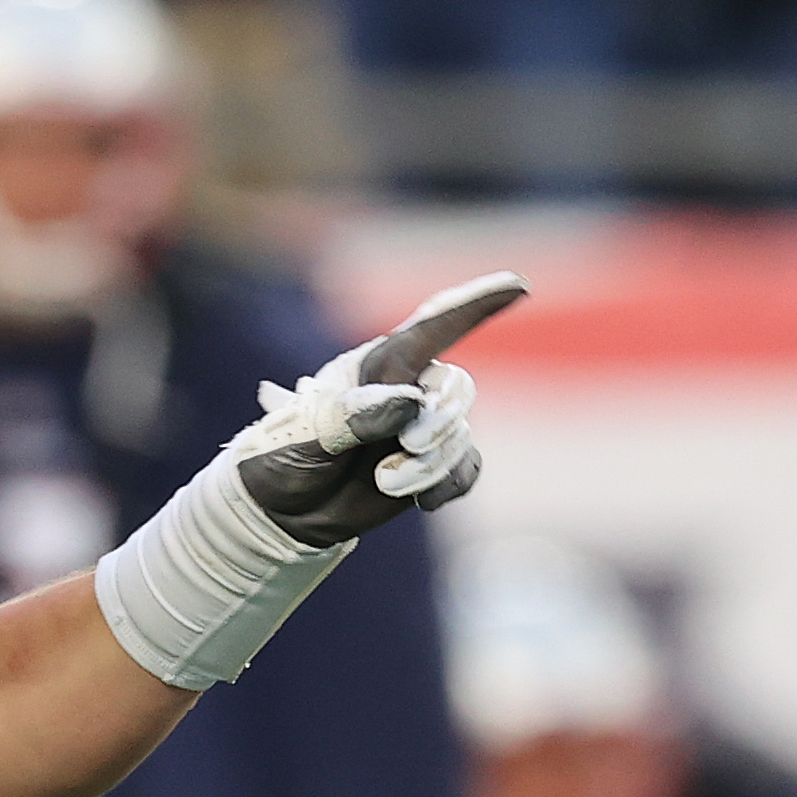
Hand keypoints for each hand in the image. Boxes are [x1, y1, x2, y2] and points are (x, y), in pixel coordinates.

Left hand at [233, 276, 514, 541]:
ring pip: (459, 436)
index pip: (432, 326)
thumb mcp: (307, 434)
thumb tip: (411, 402)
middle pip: (456, 388)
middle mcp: (407, 389)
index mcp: (376, 365)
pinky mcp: (431, 467)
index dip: (475, 304)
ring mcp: (421, 429)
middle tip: (406, 445)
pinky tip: (422, 502)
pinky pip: (467, 469)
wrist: (281, 512)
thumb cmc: (284, 458)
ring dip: (428, 466)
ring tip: (383, 483)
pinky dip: (449, 485)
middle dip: (439, 422)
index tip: (516, 285)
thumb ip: (355, 415)